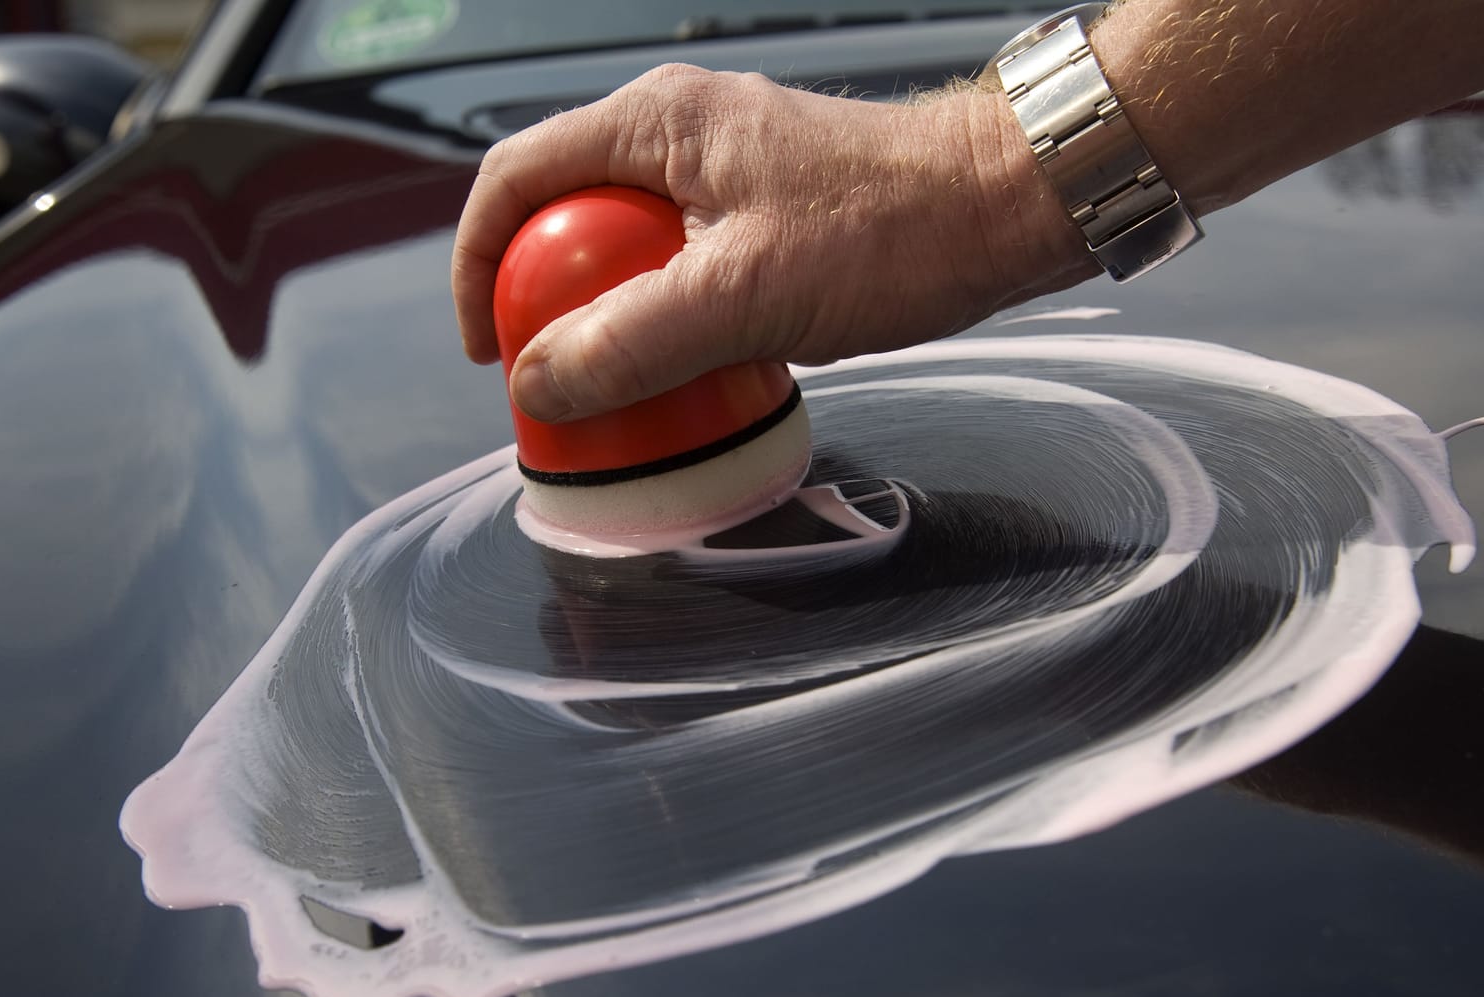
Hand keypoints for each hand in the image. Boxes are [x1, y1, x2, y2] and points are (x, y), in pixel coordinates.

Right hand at [451, 64, 1087, 421]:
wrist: (1005, 208)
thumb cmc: (892, 232)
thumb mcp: (742, 297)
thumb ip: (630, 342)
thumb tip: (538, 385)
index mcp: (655, 122)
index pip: (514, 176)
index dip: (477, 263)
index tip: (486, 346)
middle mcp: (678, 130)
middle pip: (561, 210)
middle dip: (538, 296)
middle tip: (544, 376)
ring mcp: (721, 165)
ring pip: (620, 241)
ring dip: (601, 312)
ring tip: (605, 386)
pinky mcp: (759, 204)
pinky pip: (675, 260)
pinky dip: (659, 314)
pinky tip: (680, 370)